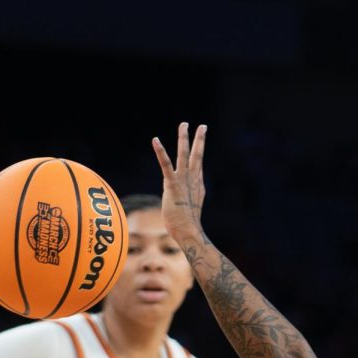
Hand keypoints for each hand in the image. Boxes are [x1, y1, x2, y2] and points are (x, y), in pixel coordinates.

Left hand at [152, 122, 206, 247]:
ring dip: (183, 138)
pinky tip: (155, 140)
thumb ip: (188, 204)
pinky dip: (160, 151)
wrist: (189, 232)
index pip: (198, 166)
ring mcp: (183, 181)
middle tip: (202, 126)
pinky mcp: (172, 184)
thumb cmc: (188, 227)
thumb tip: (187, 209)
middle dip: (199, 140)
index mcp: (198, 185)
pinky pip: (165, 164)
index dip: (199, 153)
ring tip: (184, 124)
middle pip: (198, 155)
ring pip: (184, 154)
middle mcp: (193, 180)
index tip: (201, 142)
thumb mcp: (189, 211)